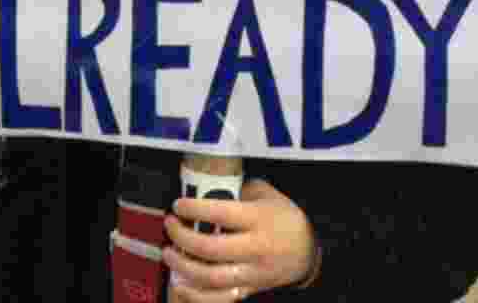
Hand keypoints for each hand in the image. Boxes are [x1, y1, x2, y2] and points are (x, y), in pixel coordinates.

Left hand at [163, 179, 316, 301]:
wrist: (308, 251)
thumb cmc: (283, 217)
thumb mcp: (267, 194)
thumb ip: (239, 189)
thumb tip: (208, 187)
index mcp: (258, 220)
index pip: (221, 214)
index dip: (194, 209)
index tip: (178, 204)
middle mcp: (255, 248)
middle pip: (211, 248)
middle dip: (182, 237)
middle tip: (170, 225)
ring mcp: (252, 273)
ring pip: (211, 278)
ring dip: (183, 267)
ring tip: (169, 253)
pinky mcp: (249, 289)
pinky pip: (219, 299)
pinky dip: (196, 295)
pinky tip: (180, 283)